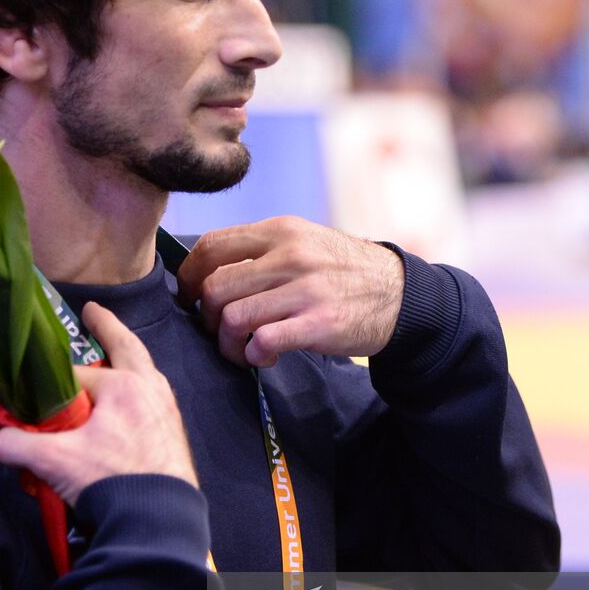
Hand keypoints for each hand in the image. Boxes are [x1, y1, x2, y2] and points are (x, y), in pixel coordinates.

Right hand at [0, 302, 197, 506]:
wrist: (158, 521)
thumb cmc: (110, 481)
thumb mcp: (54, 462)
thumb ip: (18, 445)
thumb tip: (1, 441)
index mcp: (123, 385)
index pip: (77, 374)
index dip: (51, 382)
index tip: (34, 389)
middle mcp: (150, 390)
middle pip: (126, 348)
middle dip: (108, 328)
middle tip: (93, 313)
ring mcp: (167, 411)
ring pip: (145, 374)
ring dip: (128, 362)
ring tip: (114, 358)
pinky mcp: (174, 435)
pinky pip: (153, 400)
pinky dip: (139, 391)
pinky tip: (129, 406)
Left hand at [175, 216, 404, 367]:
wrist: (400, 293)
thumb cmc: (342, 271)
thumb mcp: (304, 242)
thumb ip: (261, 250)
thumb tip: (207, 272)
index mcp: (280, 231)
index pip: (211, 246)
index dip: (188, 277)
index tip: (190, 299)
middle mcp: (289, 255)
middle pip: (214, 287)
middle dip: (206, 317)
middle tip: (219, 331)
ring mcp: (305, 289)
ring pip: (232, 317)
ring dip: (227, 344)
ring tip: (243, 350)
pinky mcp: (319, 323)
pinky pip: (262, 341)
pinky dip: (254, 356)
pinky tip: (266, 357)